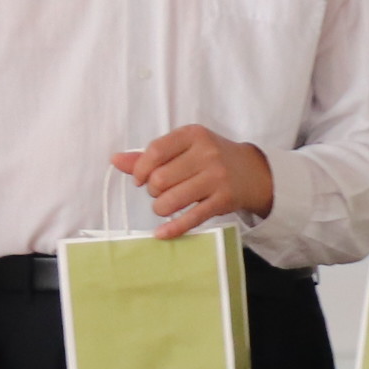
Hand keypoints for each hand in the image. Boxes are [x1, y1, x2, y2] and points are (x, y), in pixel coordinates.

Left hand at [112, 126, 274, 240]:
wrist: (253, 172)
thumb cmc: (210, 158)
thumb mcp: (184, 148)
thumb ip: (149, 155)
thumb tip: (115, 160)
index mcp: (193, 135)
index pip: (155, 151)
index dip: (140, 170)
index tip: (140, 180)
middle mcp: (206, 153)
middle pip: (160, 179)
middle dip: (153, 191)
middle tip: (161, 192)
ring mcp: (216, 177)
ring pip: (170, 200)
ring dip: (160, 208)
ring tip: (166, 205)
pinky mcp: (222, 200)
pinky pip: (190, 218)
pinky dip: (172, 229)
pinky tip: (162, 233)